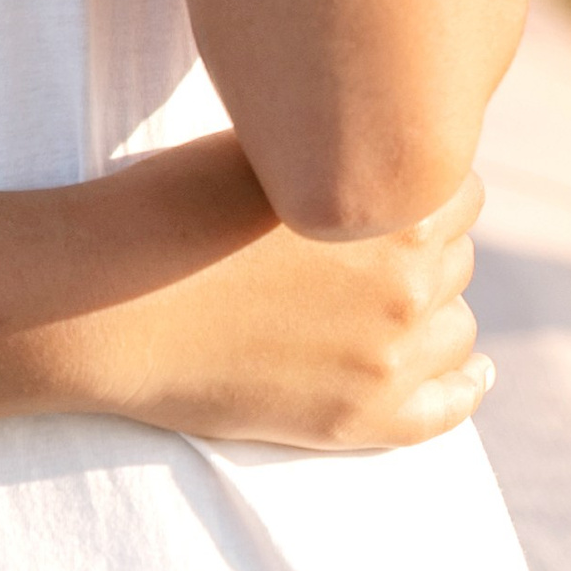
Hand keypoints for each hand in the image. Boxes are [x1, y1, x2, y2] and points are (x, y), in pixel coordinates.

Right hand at [79, 136, 489, 450]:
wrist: (104, 299)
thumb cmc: (171, 205)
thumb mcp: (266, 152)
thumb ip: (341, 154)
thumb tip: (389, 150)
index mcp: (391, 210)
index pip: (460, 188)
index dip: (417, 181)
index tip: (379, 185)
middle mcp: (407, 285)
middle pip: (459, 258)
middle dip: (422, 246)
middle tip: (363, 242)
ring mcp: (388, 360)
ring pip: (458, 329)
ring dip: (432, 309)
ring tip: (379, 299)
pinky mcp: (362, 420)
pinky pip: (449, 409)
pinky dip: (463, 384)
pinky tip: (466, 371)